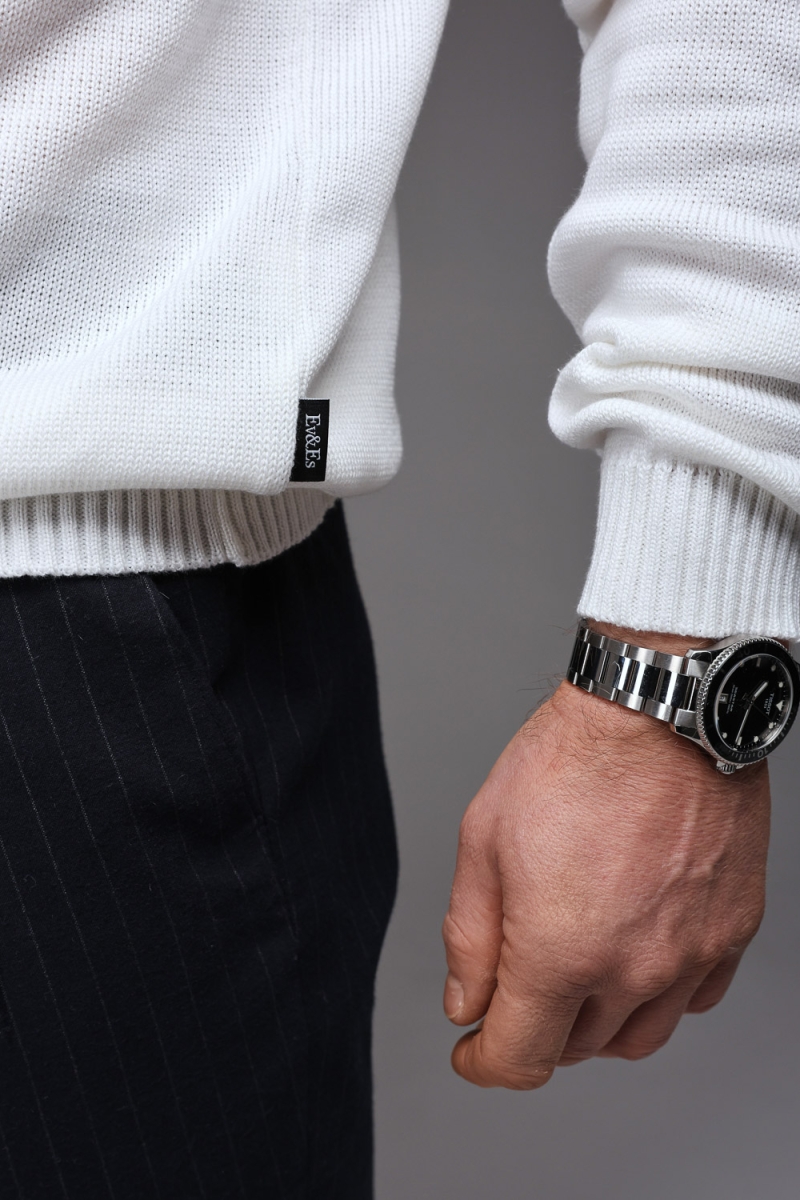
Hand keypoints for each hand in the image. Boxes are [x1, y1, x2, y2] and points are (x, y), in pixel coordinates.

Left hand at [442, 626, 769, 1089]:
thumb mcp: (483, 840)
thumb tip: (467, 1002)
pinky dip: (657, 996)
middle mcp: (632, 968)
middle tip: (515, 989)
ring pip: (638, 1036)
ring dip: (595, 1024)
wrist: (659, 711)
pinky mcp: (731, 930)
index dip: (484, 1064)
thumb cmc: (570, 760)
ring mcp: (690, 954)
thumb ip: (470, 937)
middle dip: (534, 1030)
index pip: (519, 1058)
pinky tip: (633, 955)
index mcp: (559, 951)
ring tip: (573, 977)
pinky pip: (694, 1000)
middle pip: (575, 1049)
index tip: (473, 1050)